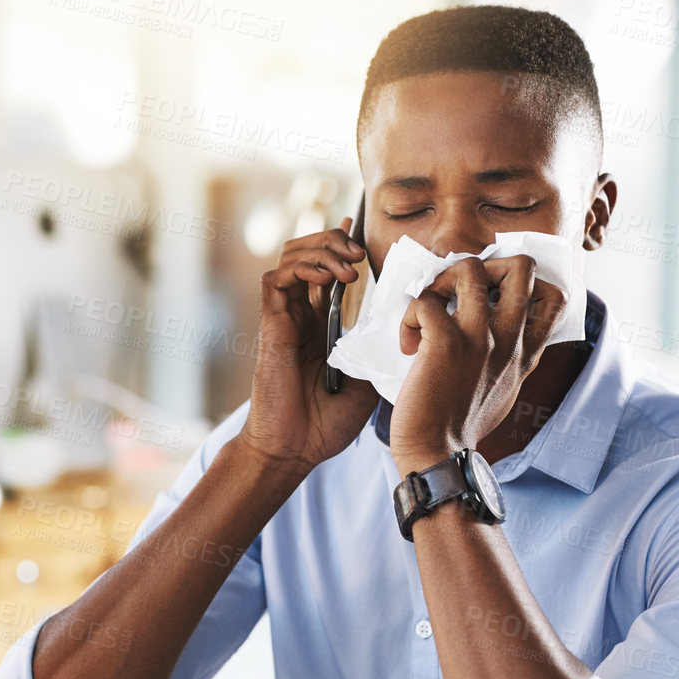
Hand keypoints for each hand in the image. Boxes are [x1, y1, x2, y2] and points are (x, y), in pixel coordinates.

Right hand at [238, 215, 377, 476]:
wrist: (296, 450)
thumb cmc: (328, 423)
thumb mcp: (370, 379)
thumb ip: (378, 347)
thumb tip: (406, 320)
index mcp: (323, 323)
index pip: (328, 268)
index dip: (341, 243)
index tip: (360, 228)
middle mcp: (301, 313)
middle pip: (308, 251)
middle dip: (335, 239)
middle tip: (361, 251)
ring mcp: (285, 317)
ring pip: (292, 255)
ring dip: (323, 248)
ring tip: (351, 263)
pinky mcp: (272, 324)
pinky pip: (278, 277)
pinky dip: (305, 266)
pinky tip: (332, 278)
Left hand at [388, 253, 565, 472]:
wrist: (437, 453)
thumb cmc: (462, 423)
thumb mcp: (506, 388)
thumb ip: (511, 355)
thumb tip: (498, 323)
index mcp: (526, 351)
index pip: (554, 295)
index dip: (524, 281)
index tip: (493, 297)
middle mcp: (510, 340)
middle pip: (521, 265)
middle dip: (486, 264)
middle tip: (459, 293)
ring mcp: (480, 339)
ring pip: (470, 268)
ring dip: (440, 282)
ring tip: (429, 311)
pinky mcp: (445, 343)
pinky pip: (426, 300)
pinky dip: (410, 315)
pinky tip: (408, 343)